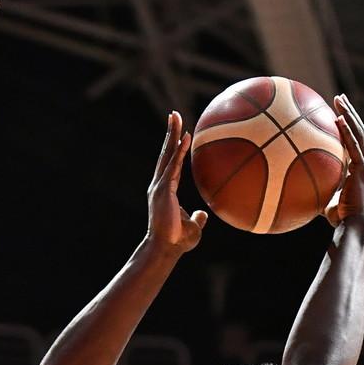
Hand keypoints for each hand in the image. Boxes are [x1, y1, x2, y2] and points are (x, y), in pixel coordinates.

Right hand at [146, 111, 207, 254]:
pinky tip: (186, 137)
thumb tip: (204, 214)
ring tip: (175, 116)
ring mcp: (160, 186)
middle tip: (174, 115)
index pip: (170, 164)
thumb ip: (197, 218)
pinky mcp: (164, 190)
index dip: (174, 148)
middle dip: (170, 133)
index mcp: (165, 191)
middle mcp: (159, 185)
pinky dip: (179, 151)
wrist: (165, 249)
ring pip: (166, 155)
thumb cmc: (177, 242)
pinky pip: (173, 166)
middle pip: (165, 153)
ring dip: (172, 134)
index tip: (180, 133)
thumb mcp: (193, 227)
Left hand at [323, 95, 363, 227]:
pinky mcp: (363, 169)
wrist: (354, 226)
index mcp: (360, 169)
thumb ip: (318, 191)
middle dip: (350, 113)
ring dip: (349, 114)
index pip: (355, 143)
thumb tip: (299, 190)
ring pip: (359, 133)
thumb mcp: (327, 201)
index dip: (348, 127)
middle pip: (359, 131)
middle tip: (340, 99)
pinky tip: (338, 118)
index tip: (338, 115)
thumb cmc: (340, 220)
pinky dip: (347, 131)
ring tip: (339, 100)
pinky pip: (354, 145)